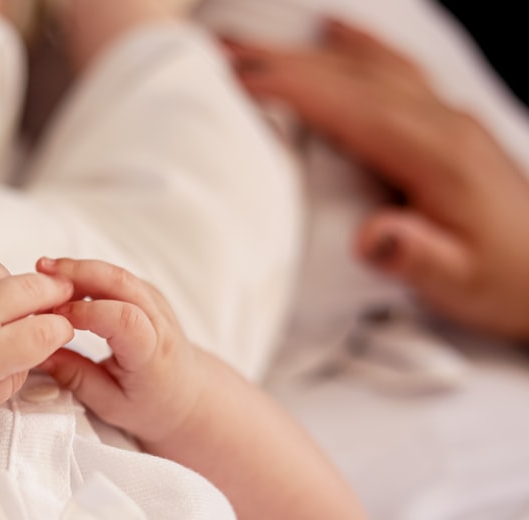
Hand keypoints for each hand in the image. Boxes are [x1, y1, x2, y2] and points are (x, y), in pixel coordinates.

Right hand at [35, 257, 204, 450]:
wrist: (186, 395)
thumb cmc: (150, 405)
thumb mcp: (110, 405)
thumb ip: (76, 379)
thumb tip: (40, 354)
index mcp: (152, 354)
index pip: (125, 319)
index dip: (87, 312)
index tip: (55, 317)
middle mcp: (159, 322)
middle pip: (121, 283)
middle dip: (79, 272)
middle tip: (40, 271)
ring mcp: (156, 304)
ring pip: (118, 274)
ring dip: (80, 269)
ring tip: (43, 272)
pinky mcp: (147, 295)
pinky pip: (117, 277)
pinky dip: (89, 274)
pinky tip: (63, 282)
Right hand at [225, 19, 528, 339]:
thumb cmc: (505, 282)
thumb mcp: (461, 284)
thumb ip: (416, 257)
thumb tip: (373, 236)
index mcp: (436, 157)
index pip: (349, 107)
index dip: (290, 87)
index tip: (235, 78)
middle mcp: (441, 123)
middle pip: (351, 75)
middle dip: (282, 58)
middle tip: (221, 47)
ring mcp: (448, 116)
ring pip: (371, 65)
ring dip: (310, 50)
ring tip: (257, 40)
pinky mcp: (451, 122)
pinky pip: (395, 68)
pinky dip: (359, 46)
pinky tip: (338, 33)